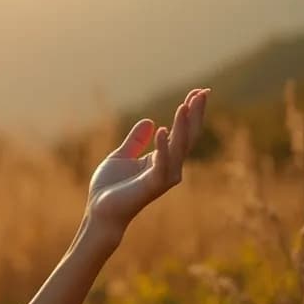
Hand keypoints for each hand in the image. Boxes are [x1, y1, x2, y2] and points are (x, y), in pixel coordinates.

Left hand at [85, 88, 209, 232]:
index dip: (191, 112)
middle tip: (203, 92)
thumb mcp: (121, 156)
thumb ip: (136, 140)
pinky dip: (163, 147)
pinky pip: (162, 164)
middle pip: (187, 137)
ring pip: (179, 147)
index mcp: (162, 159)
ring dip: (183, 125)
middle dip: (195, 114)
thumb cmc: (111, 188)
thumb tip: (150, 121)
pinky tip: (162, 129)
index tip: (199, 92)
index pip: (182, 132)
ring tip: (186, 104)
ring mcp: (163, 177)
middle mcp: (169, 167)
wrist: (100, 212)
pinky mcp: (152, 185)